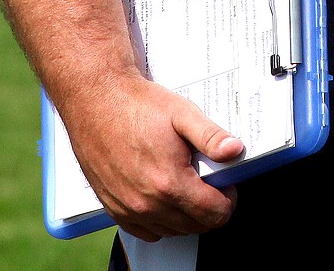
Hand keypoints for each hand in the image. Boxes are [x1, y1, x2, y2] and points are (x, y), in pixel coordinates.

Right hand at [61, 74, 244, 240]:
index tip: (227, 184)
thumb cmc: (137, 105)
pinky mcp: (113, 209)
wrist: (98, 102)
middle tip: (210, 182)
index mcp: (169, 183)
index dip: (228, 200)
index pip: (213, 214)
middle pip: (194, 226)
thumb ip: (211, 136)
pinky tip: (165, 197)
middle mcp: (147, 204)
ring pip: (172, 231)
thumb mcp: (183, 113)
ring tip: (188, 185)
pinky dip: (161, 221)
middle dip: (210, 208)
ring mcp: (128, 209)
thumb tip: (235, 151)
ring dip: (187, 216)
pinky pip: (146, 231)